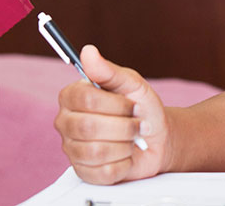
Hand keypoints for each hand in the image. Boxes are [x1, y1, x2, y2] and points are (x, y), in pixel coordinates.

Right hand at [54, 45, 168, 183]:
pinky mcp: (85, 172)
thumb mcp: (131, 83)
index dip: (114, 104)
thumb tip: (88, 51)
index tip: (132, 105)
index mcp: (72, 96)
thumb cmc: (141, 108)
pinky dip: (124, 163)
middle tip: (136, 123)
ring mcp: (73, 149)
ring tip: (132, 139)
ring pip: (96, 150)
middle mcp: (67, 122)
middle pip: (88, 126)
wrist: (157, 138)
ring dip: (125, 144)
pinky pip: (104, 172)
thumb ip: (108, 70)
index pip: (83, 98)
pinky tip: (126, 155)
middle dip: (123, 126)